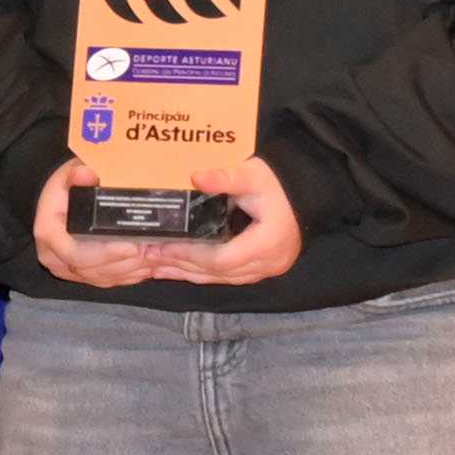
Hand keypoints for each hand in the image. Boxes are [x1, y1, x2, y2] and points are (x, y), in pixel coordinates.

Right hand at [32, 161, 153, 290]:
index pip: (76, 254)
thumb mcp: (67, 174)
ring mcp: (68, 269)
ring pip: (102, 277)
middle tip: (151, 250)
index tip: (132, 246)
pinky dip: (129, 274)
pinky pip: (107, 280)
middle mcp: (54, 257)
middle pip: (92, 269)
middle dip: (124, 262)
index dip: (106, 253)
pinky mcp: (82, 275)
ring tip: (154, 255)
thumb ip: (77, 174)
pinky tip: (147, 265)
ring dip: (131, 270)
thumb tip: (86, 173)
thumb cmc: (65, 187)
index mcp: (48, 234)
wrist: (59, 200)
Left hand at [136, 156, 305, 285]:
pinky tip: (181, 269)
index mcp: (267, 243)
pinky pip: (228, 276)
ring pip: (221, 279)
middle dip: (182, 265)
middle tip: (150, 257)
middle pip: (218, 273)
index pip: (221, 259)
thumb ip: (225, 177)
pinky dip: (203, 272)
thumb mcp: (252, 175)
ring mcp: (267, 270)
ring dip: (189, 273)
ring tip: (158, 266)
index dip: (190, 255)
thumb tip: (196, 176)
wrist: (304, 192)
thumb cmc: (279, 183)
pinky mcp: (262, 269)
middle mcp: (268, 263)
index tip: (163, 246)